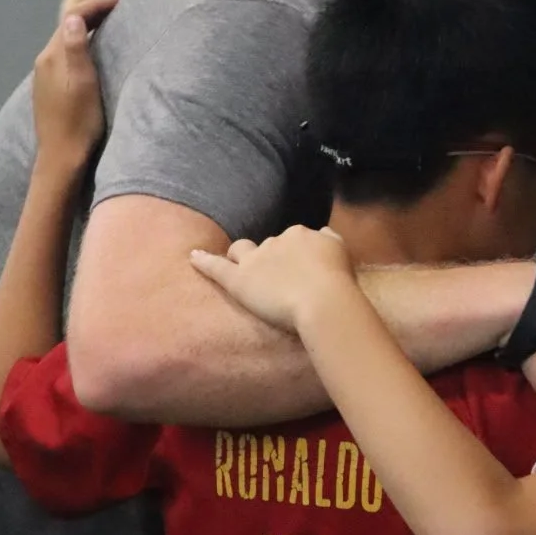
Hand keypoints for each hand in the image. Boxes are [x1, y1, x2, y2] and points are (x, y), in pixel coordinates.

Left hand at [32, 0, 117, 173]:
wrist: (62, 159)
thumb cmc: (79, 123)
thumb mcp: (83, 83)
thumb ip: (76, 48)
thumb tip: (73, 17)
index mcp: (52, 57)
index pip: (74, 18)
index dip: (97, 5)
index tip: (122, 0)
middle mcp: (44, 63)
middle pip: (68, 27)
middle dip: (93, 13)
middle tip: (119, 7)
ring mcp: (45, 77)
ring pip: (67, 42)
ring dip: (87, 30)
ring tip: (110, 25)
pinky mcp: (50, 91)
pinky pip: (66, 58)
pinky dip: (82, 47)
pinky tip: (93, 54)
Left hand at [191, 226, 356, 333]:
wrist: (323, 301)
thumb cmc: (339, 281)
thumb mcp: (342, 250)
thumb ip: (330, 239)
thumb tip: (323, 234)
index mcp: (300, 234)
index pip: (293, 240)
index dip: (294, 256)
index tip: (299, 271)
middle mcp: (276, 241)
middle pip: (268, 246)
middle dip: (269, 259)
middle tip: (279, 281)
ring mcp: (255, 260)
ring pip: (241, 252)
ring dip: (242, 258)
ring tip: (243, 272)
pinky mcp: (238, 281)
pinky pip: (216, 267)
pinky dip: (204, 261)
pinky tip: (193, 257)